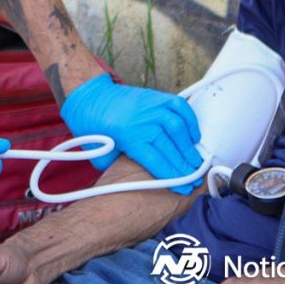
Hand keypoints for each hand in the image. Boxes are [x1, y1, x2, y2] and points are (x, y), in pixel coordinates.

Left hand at [60, 74, 202, 191]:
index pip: (156, 161)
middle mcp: (142, 120)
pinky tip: (194, 135)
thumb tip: (134, 181)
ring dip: (189, 146)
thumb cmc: (91, 125)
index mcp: (127, 136)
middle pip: (170, 147)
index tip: (183, 188)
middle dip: (185, 166)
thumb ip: (116, 168)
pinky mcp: (155, 96)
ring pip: (178, 127)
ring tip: (195, 161)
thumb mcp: (98, 152)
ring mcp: (150, 106)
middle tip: (194, 179)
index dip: (172, 177)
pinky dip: (190, 120)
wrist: (89, 95)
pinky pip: (179, 106)